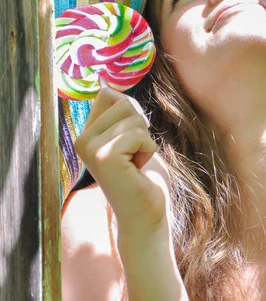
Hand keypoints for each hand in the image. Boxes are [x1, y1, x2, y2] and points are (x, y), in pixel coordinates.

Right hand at [74, 87, 170, 236]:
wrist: (145, 216)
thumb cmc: (144, 179)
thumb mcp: (131, 137)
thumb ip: (120, 113)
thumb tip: (105, 84)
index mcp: (86, 134)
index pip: (109, 94)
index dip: (131, 114)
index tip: (130, 144)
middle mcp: (82, 140)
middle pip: (123, 102)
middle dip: (140, 128)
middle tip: (134, 157)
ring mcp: (90, 148)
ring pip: (134, 118)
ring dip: (145, 142)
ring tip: (135, 165)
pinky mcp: (104, 156)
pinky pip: (139, 134)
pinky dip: (148, 151)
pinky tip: (138, 171)